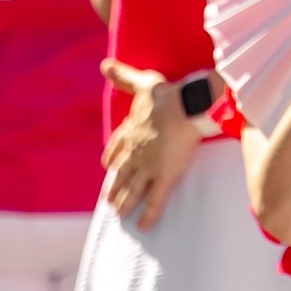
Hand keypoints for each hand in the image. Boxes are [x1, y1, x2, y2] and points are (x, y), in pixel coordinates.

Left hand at [99, 61, 202, 230]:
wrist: (185, 107)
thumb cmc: (166, 95)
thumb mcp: (142, 82)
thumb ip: (123, 75)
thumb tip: (104, 64)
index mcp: (131, 132)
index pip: (117, 148)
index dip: (112, 157)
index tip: (108, 165)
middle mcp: (136, 153)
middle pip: (122, 174)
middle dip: (115, 188)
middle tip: (110, 201)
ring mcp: (149, 166)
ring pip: (134, 190)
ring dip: (126, 203)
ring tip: (120, 214)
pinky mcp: (165, 176)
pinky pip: (156, 200)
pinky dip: (150, 214)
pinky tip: (145, 226)